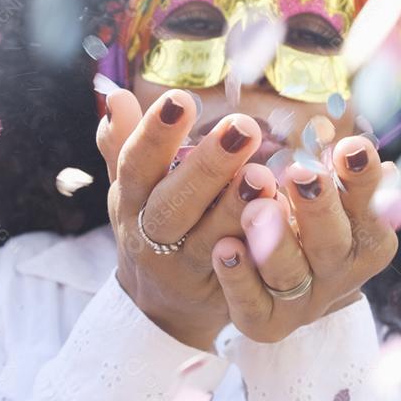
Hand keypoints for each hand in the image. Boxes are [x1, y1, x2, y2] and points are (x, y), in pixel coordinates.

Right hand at [96, 88, 278, 350]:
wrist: (161, 305)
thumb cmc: (152, 224)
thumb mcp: (132, 188)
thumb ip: (123, 144)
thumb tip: (115, 96)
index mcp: (131, 202)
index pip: (137, 165)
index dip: (155, 134)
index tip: (182, 99)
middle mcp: (153, 239)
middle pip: (174, 205)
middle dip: (208, 167)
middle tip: (242, 128)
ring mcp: (187, 270)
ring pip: (210, 242)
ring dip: (236, 209)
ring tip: (264, 174)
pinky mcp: (221, 296)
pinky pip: (242, 274)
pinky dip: (260, 248)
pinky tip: (286, 218)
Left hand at [209, 135, 400, 342]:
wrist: (265, 283)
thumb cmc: (305, 220)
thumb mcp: (328, 195)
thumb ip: (341, 177)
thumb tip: (356, 150)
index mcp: (365, 241)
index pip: (371, 209)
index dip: (362, 181)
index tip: (349, 147)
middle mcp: (337, 274)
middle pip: (331, 243)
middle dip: (318, 207)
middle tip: (301, 172)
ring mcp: (301, 302)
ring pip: (289, 273)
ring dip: (274, 242)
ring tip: (257, 208)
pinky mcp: (263, 322)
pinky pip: (250, 303)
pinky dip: (238, 276)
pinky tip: (225, 246)